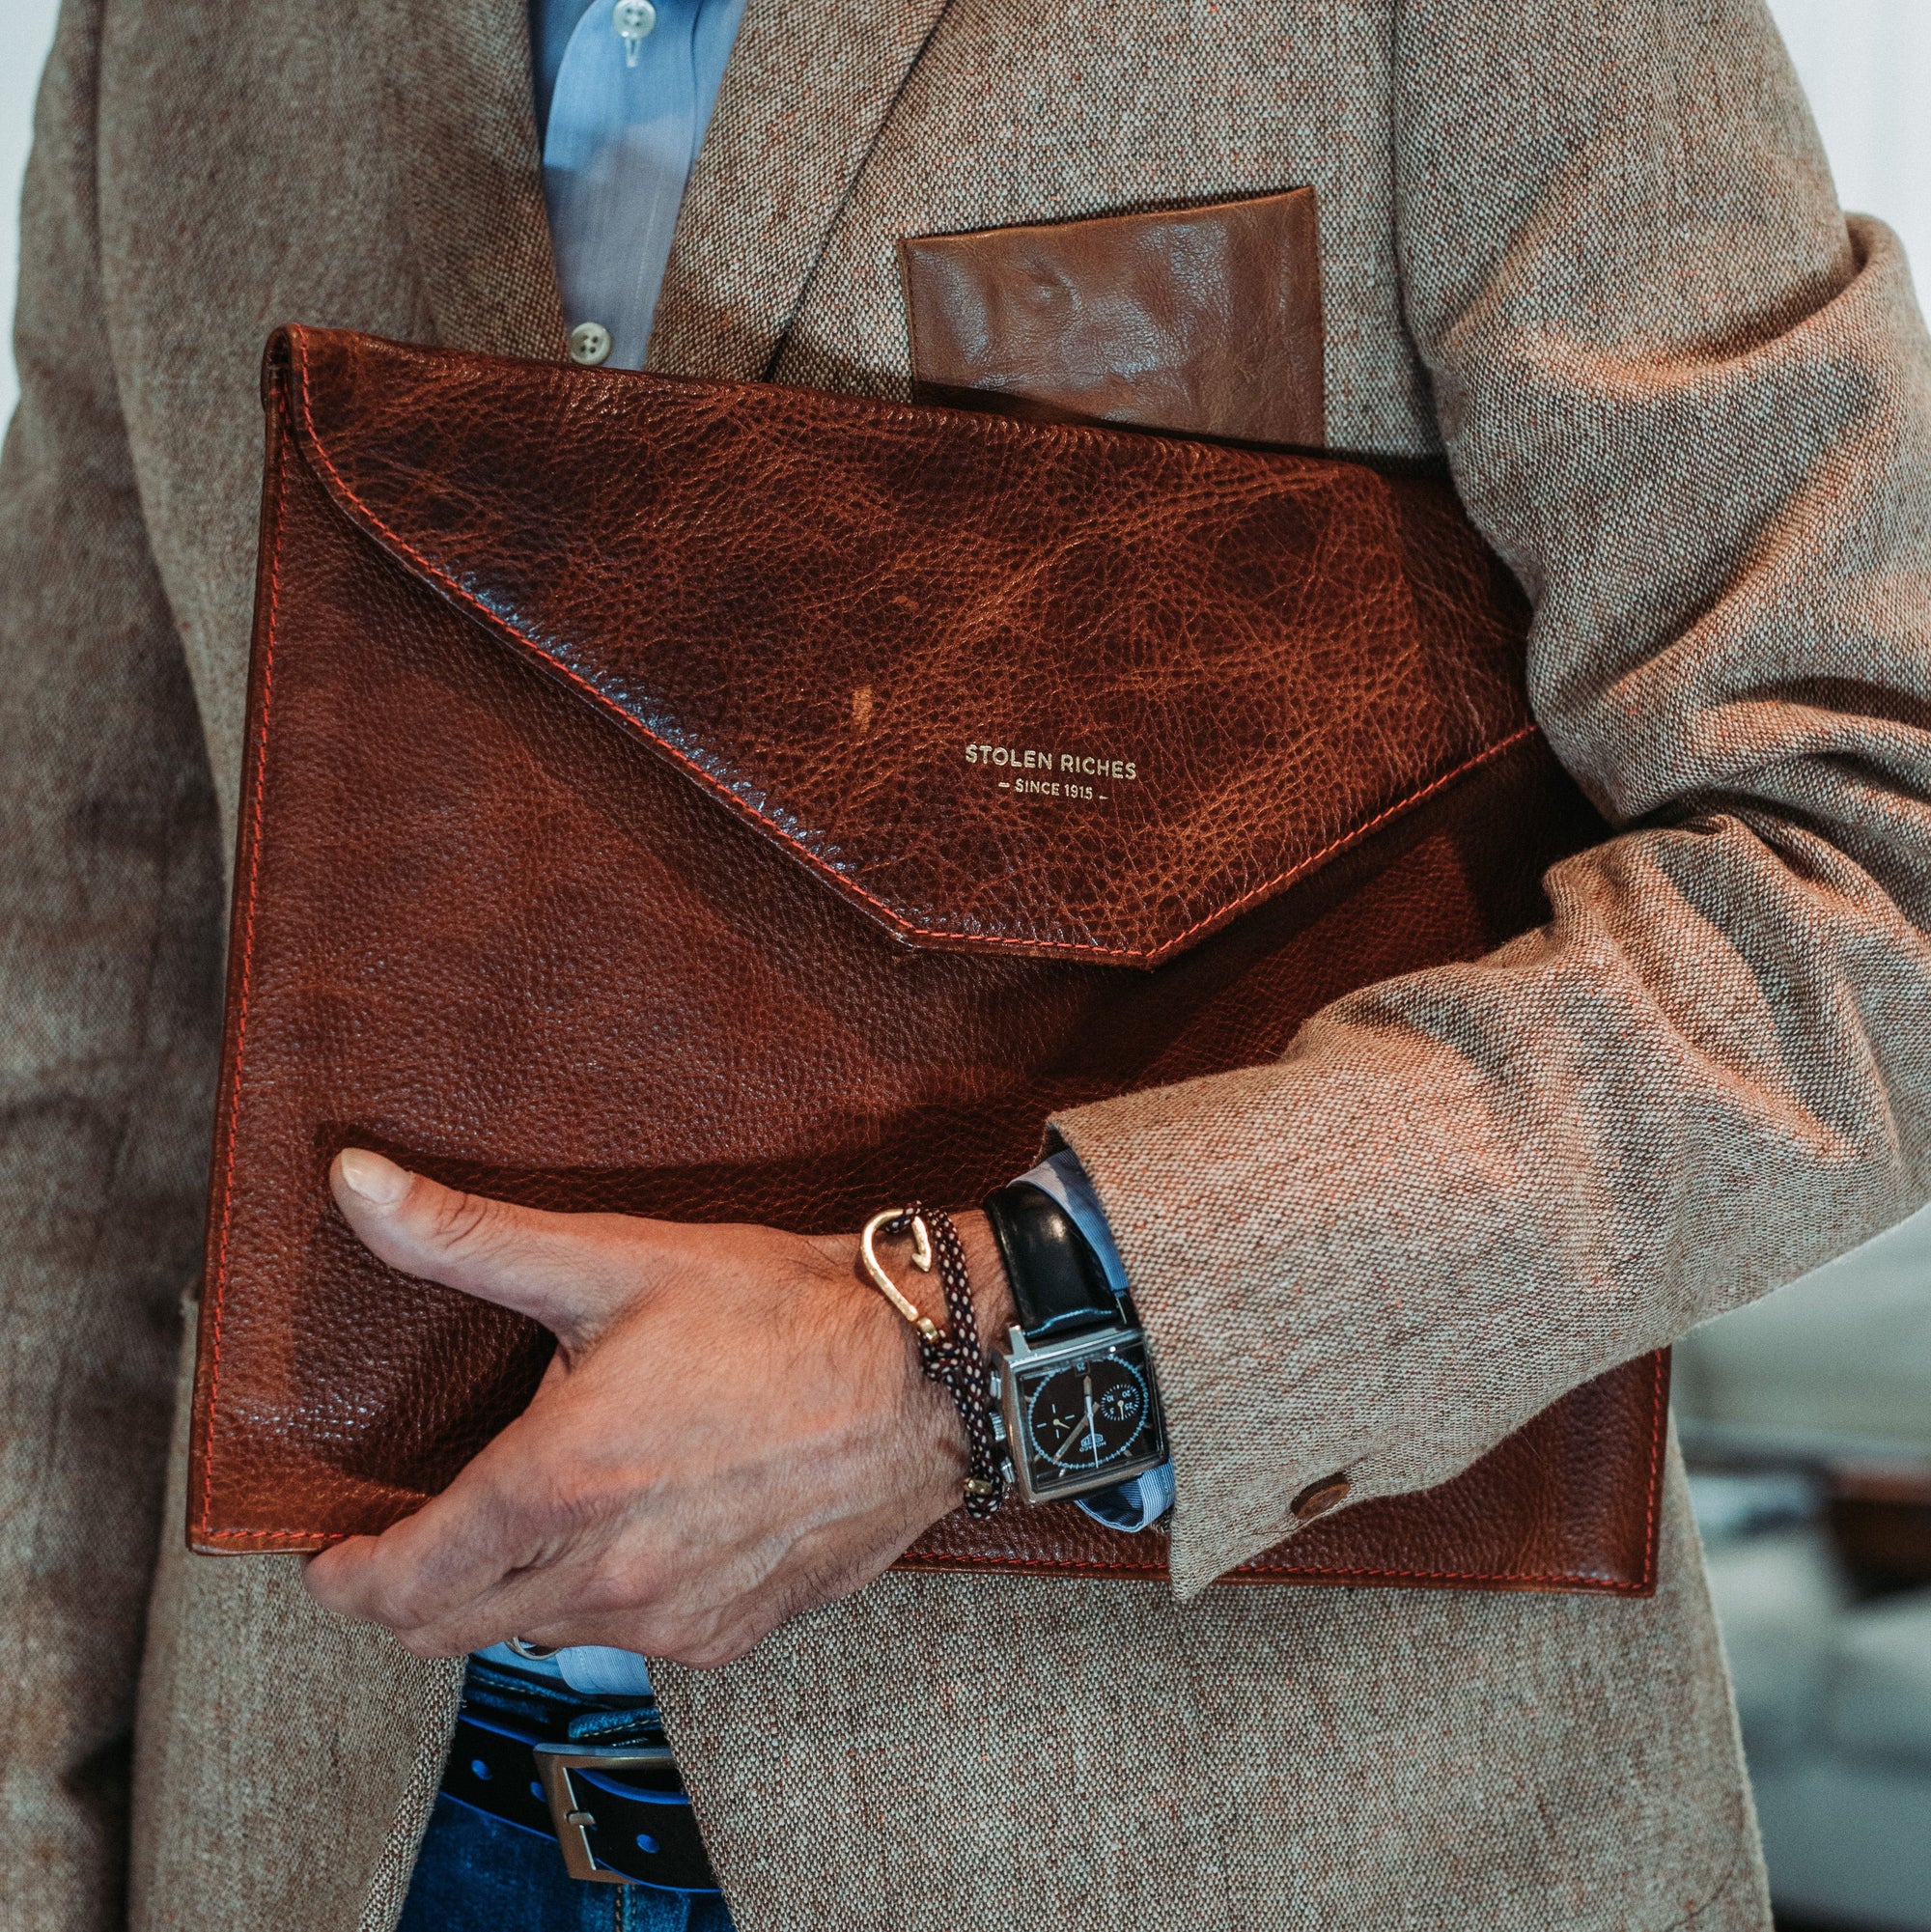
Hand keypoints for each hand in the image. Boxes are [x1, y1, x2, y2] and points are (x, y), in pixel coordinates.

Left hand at [302, 1150, 1015, 1667]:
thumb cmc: (777, 1309)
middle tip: (413, 1542)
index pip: (402, 1583)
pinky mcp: (734, 1631)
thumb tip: (353, 1183)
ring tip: (536, 1517)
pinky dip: (602, 1600)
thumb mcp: (614, 1259)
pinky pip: (630, 1639)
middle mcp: (606, 1574)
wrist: (928, 1375)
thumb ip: (466, 1236)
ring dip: (511, 1594)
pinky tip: (631, 1531)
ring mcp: (674, 1617)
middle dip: (410, 1596)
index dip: (346, 1580)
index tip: (332, 1560)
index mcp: (557, 1484)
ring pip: (542, 1637)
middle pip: (452, 1631)